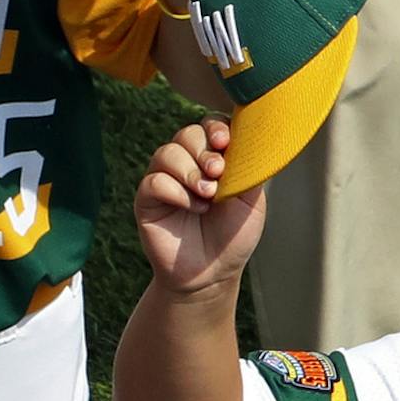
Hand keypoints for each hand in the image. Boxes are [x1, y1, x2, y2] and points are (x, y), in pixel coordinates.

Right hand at [135, 119, 265, 294]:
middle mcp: (187, 165)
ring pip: (167, 153)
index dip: (216, 128)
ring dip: (190, 171)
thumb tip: (252, 137)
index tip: (225, 142)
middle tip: (218, 172)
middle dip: (203, 150)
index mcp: (213, 158)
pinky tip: (193, 208)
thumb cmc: (233, 237)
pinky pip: (154, 181)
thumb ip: (250, 168)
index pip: (210, 126)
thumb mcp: (252, 200)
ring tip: (208, 195)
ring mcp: (165, 180)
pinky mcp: (147, 200)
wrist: (213, 274)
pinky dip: (175, 191)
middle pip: (187, 134)